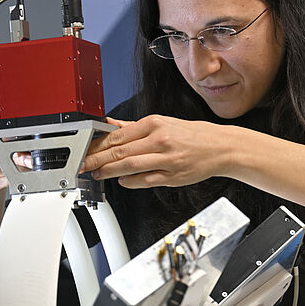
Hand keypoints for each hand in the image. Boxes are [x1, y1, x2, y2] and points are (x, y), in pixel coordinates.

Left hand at [82, 115, 228, 187]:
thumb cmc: (193, 135)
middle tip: (83, 164)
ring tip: (98, 173)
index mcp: (156, 123)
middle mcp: (160, 140)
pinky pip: (145, 180)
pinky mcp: (173, 176)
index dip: (98, 144)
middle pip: (120, 151)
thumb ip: (134, 127)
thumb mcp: (163, 123)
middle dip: (97, 159)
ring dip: (110, 171)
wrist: (221, 147)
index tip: (85, 149)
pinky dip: (130, 181)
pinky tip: (122, 180)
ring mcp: (167, 159)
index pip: (118, 135)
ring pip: (130, 166)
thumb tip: (109, 124)